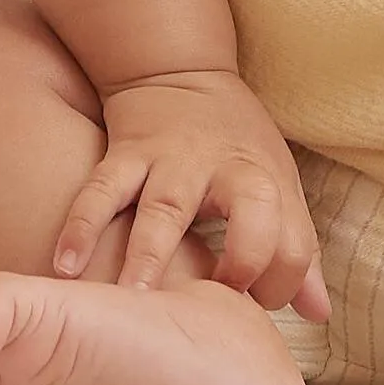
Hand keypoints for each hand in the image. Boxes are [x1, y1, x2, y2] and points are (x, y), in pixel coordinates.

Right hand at [50, 68, 330, 320]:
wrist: (180, 71)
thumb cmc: (236, 144)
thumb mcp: (278, 185)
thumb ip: (297, 251)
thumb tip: (318, 313)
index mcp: (266, 181)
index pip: (291, 242)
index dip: (280, 285)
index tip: (251, 307)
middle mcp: (224, 170)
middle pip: (248, 213)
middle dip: (239, 262)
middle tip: (216, 312)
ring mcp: (172, 161)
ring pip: (165, 210)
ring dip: (148, 257)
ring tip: (130, 300)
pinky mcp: (126, 154)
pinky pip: (100, 192)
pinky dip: (81, 226)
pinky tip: (65, 266)